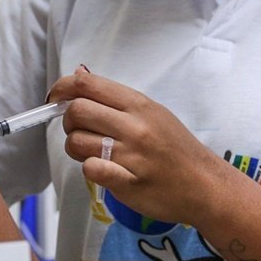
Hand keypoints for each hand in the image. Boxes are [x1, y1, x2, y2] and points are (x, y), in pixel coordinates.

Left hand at [50, 67, 222, 226]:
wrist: (205, 185)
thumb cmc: (175, 148)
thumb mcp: (152, 112)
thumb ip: (114, 97)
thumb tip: (79, 74)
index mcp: (139, 104)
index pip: (87, 84)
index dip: (61, 88)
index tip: (54, 99)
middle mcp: (135, 126)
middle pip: (77, 111)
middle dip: (67, 121)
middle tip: (79, 130)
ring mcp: (132, 155)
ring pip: (77, 142)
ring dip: (75, 148)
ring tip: (92, 152)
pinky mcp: (128, 183)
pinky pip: (91, 169)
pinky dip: (90, 169)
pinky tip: (102, 169)